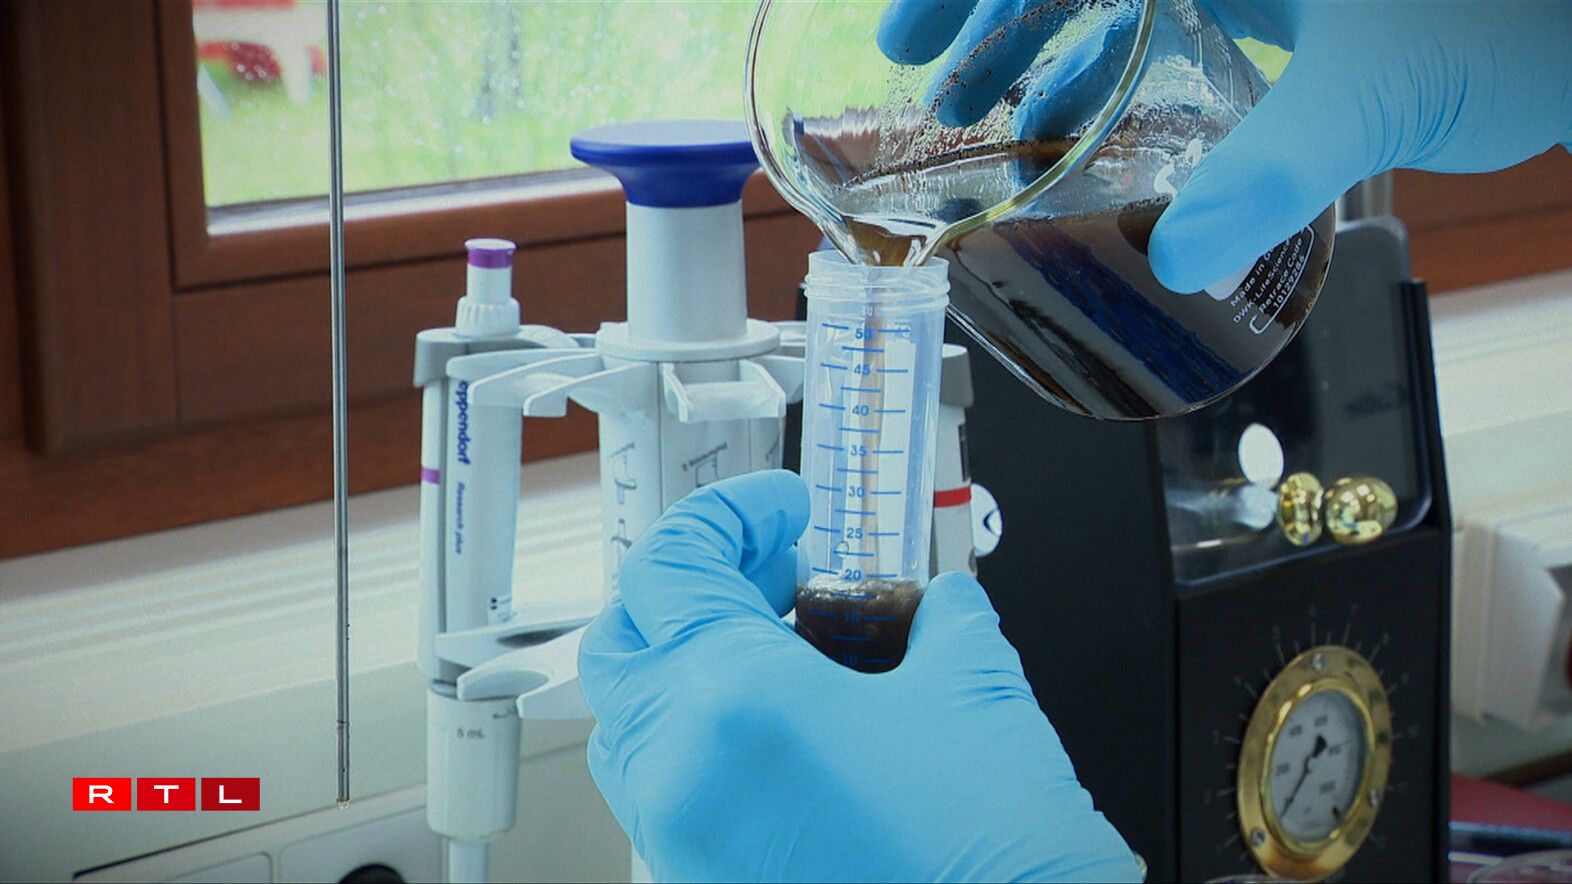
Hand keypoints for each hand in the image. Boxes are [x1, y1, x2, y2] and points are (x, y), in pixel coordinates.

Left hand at [578, 471, 1138, 881]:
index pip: (671, 563)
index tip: (785, 512)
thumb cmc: (992, 860)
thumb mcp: (977, 693)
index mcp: (735, 700)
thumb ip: (942, 620)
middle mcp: (682, 772)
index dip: (729, 516)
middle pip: (626, 638)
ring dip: (693, 666)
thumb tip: (937, 603)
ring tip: (788, 655)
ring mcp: (682, 840)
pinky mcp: (702, 883)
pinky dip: (707, 742)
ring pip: (633, 721)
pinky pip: (668, 791)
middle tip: (777, 577)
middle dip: (694, 588)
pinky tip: (796, 736)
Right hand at [877, 0, 1571, 292]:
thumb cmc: (1515, 19)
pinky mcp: (1281, 15)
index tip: (914, 34)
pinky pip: (1162, 31)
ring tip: (988, 114)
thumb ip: (1271, 170)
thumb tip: (1177, 259)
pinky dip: (1110, 72)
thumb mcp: (1373, 88)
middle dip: (992, 11)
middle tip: (928, 77)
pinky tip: (1078, 129)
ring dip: (1044, 46)